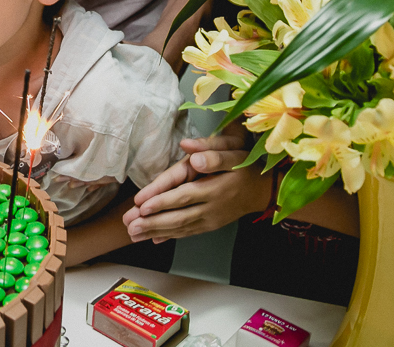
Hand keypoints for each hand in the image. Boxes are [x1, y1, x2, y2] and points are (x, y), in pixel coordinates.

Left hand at [123, 133, 274, 242]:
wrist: (264, 190)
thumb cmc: (246, 167)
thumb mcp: (234, 154)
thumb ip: (214, 154)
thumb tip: (192, 153)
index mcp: (214, 188)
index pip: (184, 195)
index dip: (162, 200)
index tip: (142, 204)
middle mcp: (211, 207)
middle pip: (178, 216)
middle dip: (152, 221)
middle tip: (130, 224)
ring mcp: (210, 219)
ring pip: (180, 228)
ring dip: (156, 231)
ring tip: (133, 234)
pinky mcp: (210, 225)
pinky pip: (188, 232)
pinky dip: (170, 236)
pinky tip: (153, 239)